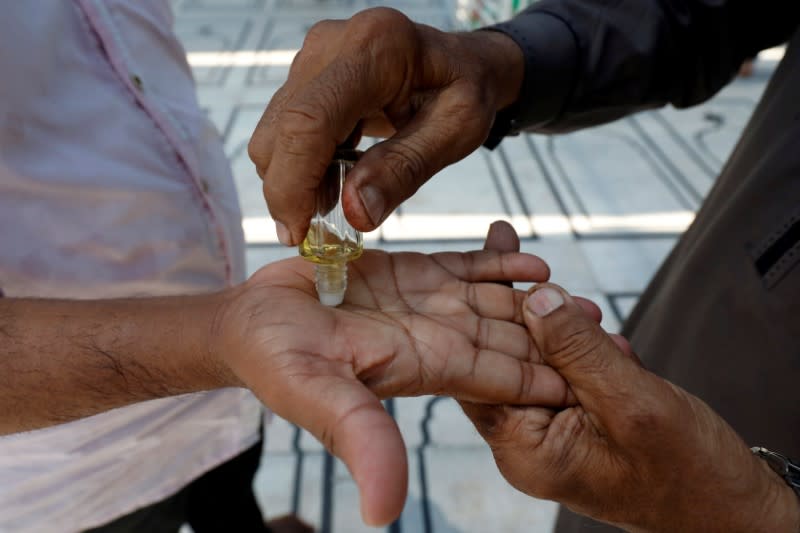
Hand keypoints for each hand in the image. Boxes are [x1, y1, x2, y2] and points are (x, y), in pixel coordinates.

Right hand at [212, 248, 569, 525]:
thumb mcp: (317, 396)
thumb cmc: (274, 360)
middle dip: (558, 337)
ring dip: (539, 299)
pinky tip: (531, 262)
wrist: (250, 319)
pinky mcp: (408, 272)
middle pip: (509, 339)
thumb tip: (386, 513)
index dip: (546, 376)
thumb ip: (360, 439)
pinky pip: (463, 269)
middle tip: (612, 328)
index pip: (499, 375)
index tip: (596, 376)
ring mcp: (423, 304)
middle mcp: (432, 338)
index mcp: (424, 368)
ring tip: (583, 294)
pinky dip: (498, 265)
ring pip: (494, 302)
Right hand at [248, 7, 523, 243]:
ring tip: (340, 194)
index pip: (309, 120)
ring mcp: (313, 55)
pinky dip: (299, 163)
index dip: (293, 182)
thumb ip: (405, 170)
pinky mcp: (304, 72)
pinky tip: (336, 174)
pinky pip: (283, 128)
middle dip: (289, 189)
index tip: (297, 232)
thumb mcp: (455, 133)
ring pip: (275, 132)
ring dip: (295, 177)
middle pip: (281, 129)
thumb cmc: (466, 91)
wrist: (460, 61)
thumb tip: (354, 213)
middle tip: (320, 227)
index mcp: (377, 51)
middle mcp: (333, 44)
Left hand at [460, 280, 799, 531]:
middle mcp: (528, 440)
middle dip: (525, 311)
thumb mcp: (632, 402)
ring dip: (562, 328)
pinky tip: (601, 332)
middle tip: (523, 256)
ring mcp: (551, 429)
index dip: (488, 316)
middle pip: (507, 359)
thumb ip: (580, 351)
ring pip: (540, 360)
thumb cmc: (688, 472)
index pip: (483, 373)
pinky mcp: (575, 419)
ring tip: (583, 305)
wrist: (728, 505)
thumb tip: (536, 298)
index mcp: (526, 448)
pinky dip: (584, 346)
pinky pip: (568, 371)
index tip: (492, 265)